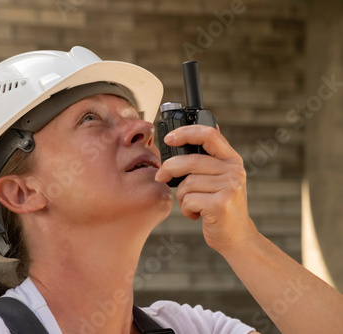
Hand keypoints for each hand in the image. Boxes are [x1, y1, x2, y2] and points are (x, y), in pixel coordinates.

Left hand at [155, 124, 258, 253]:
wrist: (237, 236)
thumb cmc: (221, 205)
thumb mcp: (222, 177)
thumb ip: (212, 156)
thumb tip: (209, 123)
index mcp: (232, 160)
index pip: (209, 135)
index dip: (186, 133)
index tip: (169, 138)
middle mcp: (234, 171)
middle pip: (190, 161)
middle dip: (169, 169)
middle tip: (160, 177)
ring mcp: (229, 188)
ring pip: (187, 183)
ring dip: (182, 196)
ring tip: (192, 204)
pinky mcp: (221, 205)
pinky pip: (188, 200)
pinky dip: (186, 209)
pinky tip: (196, 214)